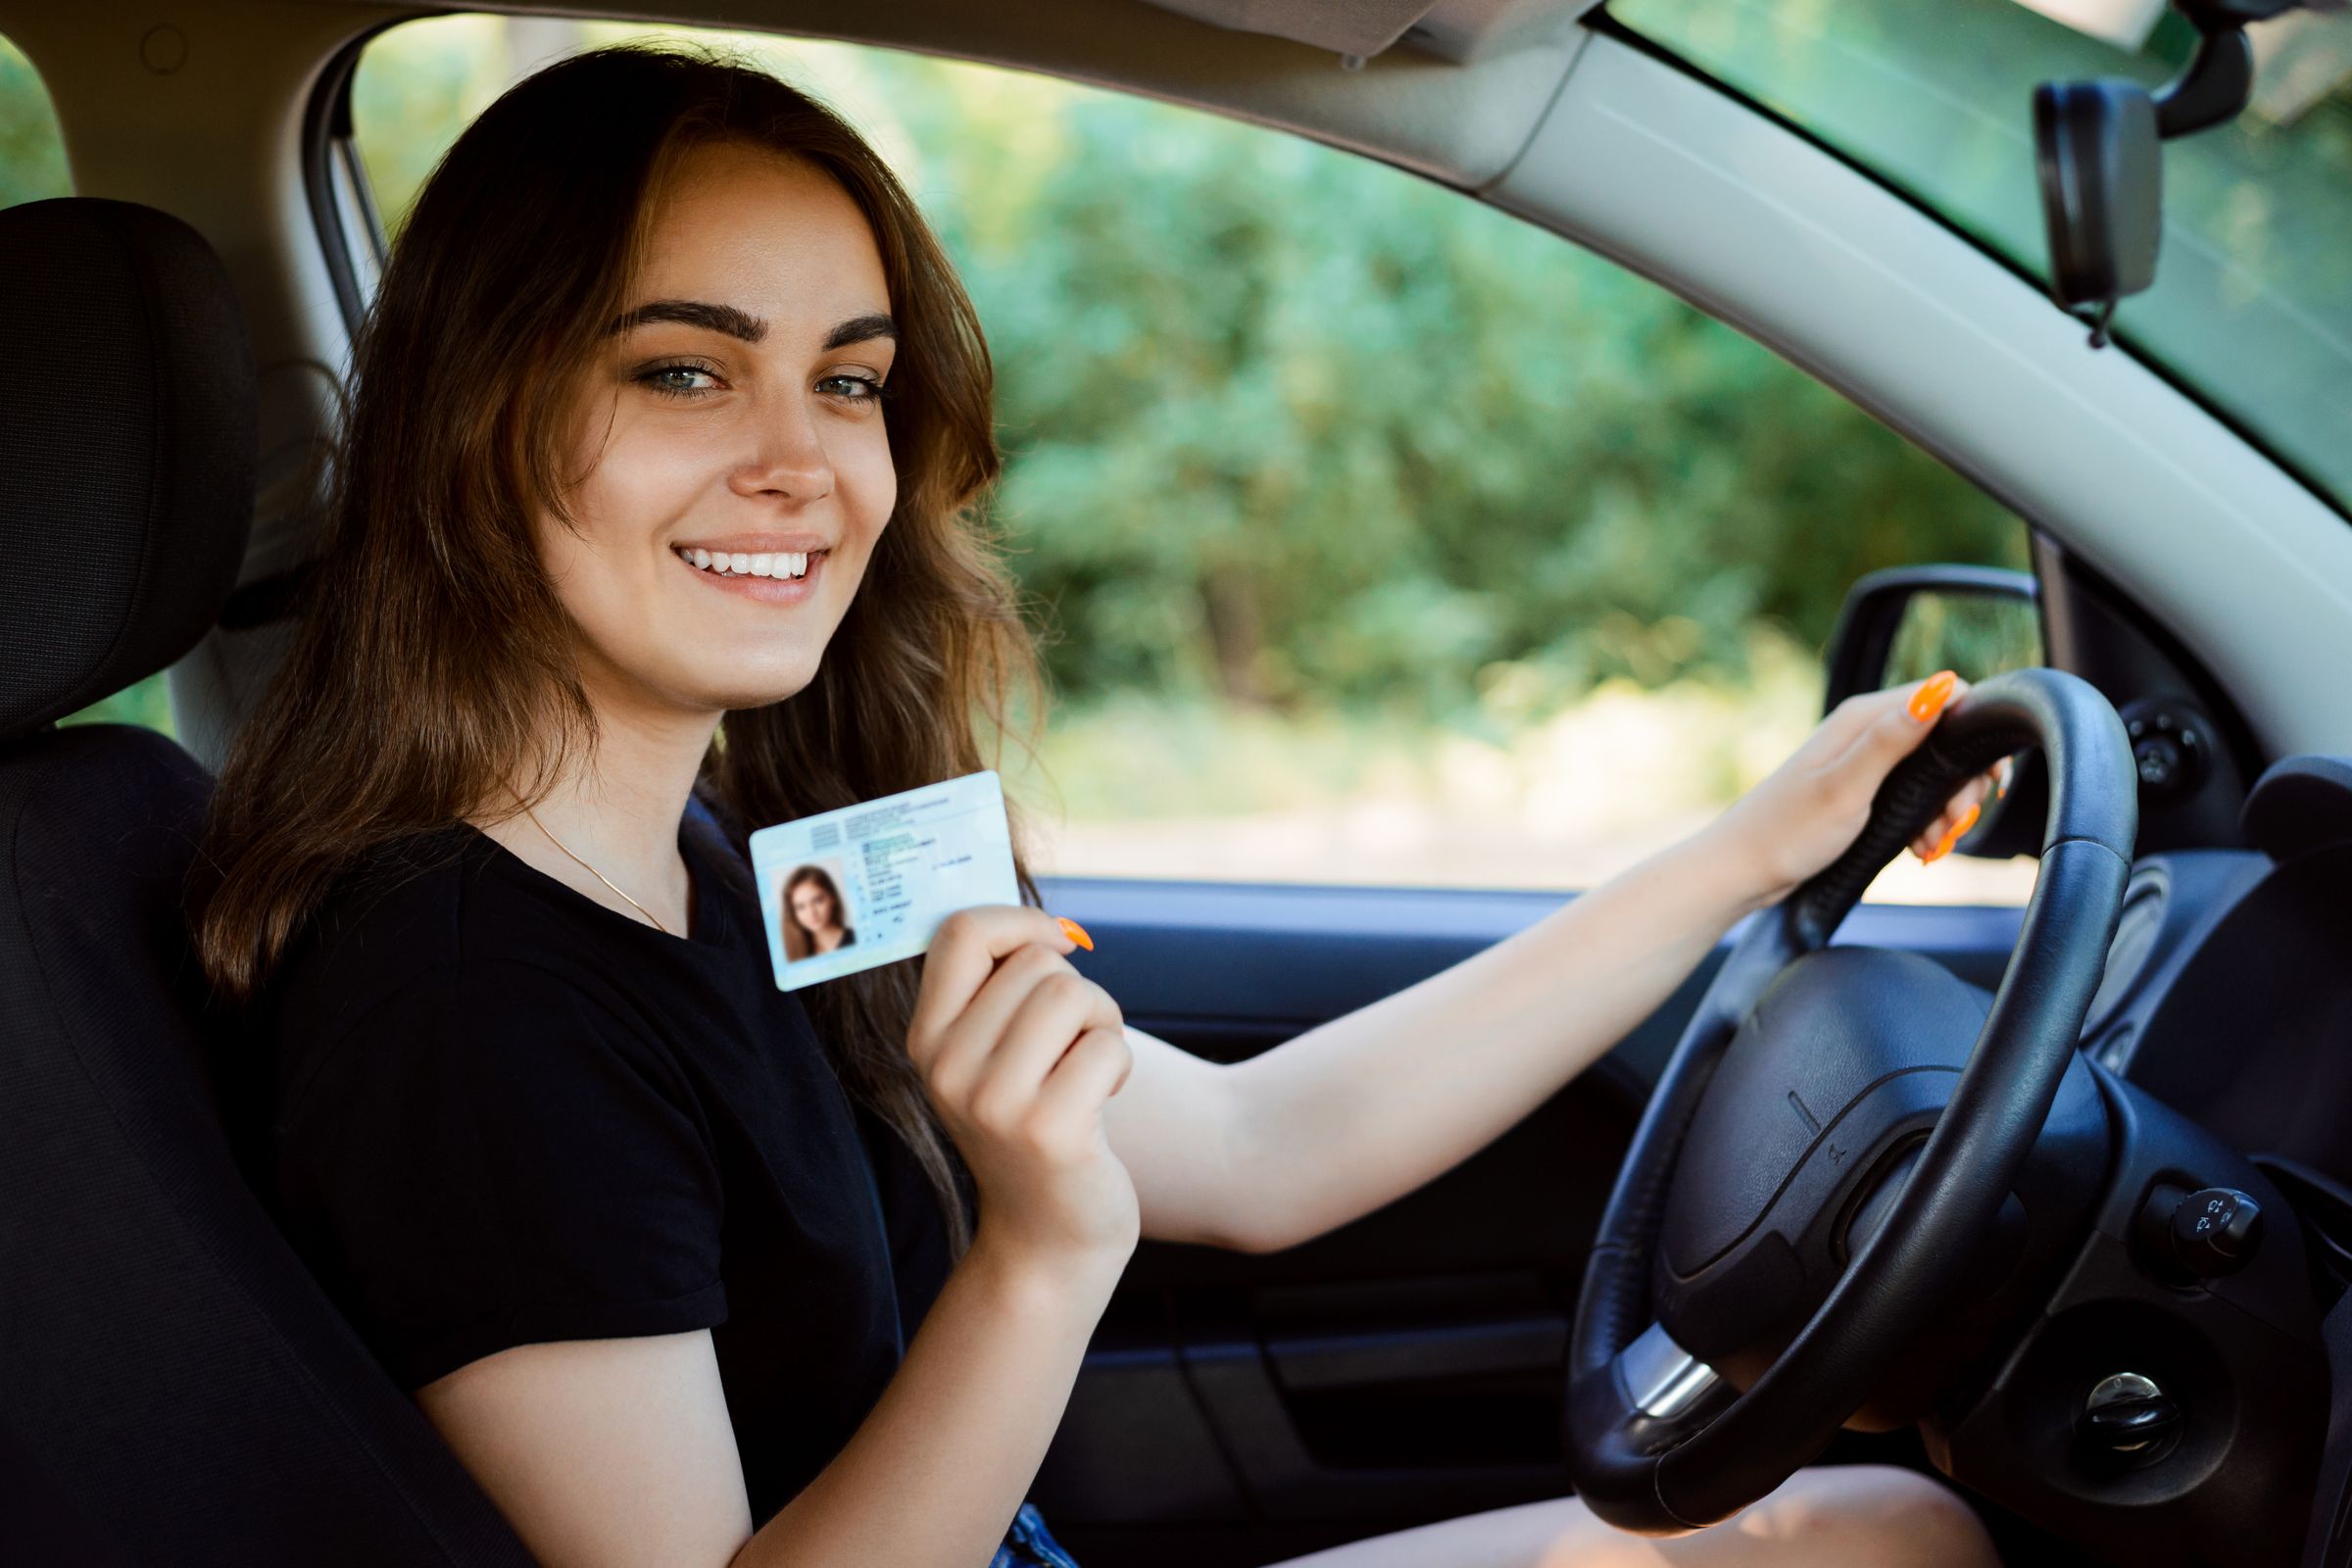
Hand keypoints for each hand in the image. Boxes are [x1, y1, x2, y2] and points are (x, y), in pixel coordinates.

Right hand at [906, 906, 1139, 1278]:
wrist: (1046, 1238)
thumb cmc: (1033, 1125)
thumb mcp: (990, 1059)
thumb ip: (997, 992)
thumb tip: (1049, 924)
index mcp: (926, 1039)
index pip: (960, 932)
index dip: (1021, 921)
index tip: (1055, 944)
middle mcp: (947, 1069)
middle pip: (1036, 963)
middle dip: (1077, 991)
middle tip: (1074, 1044)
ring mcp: (993, 1102)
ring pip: (1073, 995)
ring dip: (1102, 1024)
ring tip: (1089, 1068)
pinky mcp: (1048, 1130)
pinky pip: (1106, 1045)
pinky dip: (1119, 1065)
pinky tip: (1102, 1102)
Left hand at [1704, 670, 2011, 910]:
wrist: (1742, 871)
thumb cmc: (1787, 832)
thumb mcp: (1846, 787)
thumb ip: (1892, 740)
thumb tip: (1941, 688)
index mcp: (1863, 718)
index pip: (1949, 695)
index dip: (1976, 733)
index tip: (1983, 781)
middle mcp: (1866, 732)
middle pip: (1948, 738)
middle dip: (1965, 783)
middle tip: (1955, 823)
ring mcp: (1864, 761)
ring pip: (1935, 772)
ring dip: (1947, 809)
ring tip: (1935, 844)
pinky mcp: (1862, 790)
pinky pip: (1914, 796)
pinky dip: (1927, 822)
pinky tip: (1922, 849)